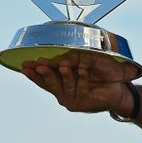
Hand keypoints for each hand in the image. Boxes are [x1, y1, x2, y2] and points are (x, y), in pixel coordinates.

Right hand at [20, 51, 139, 114]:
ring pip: (65, 86)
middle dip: (44, 73)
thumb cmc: (99, 76)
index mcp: (60, 86)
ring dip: (64, 75)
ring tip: (62, 65)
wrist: (117, 90)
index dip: (33, 74)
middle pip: (50, 84)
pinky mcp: (84, 102)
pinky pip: (81, 88)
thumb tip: (66, 40)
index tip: (24, 67)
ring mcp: (72, 100)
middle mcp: (63, 95)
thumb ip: (74, 56)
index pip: (43, 80)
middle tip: (38, 64)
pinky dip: (82, 78)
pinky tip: (82, 70)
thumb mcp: (84, 63)